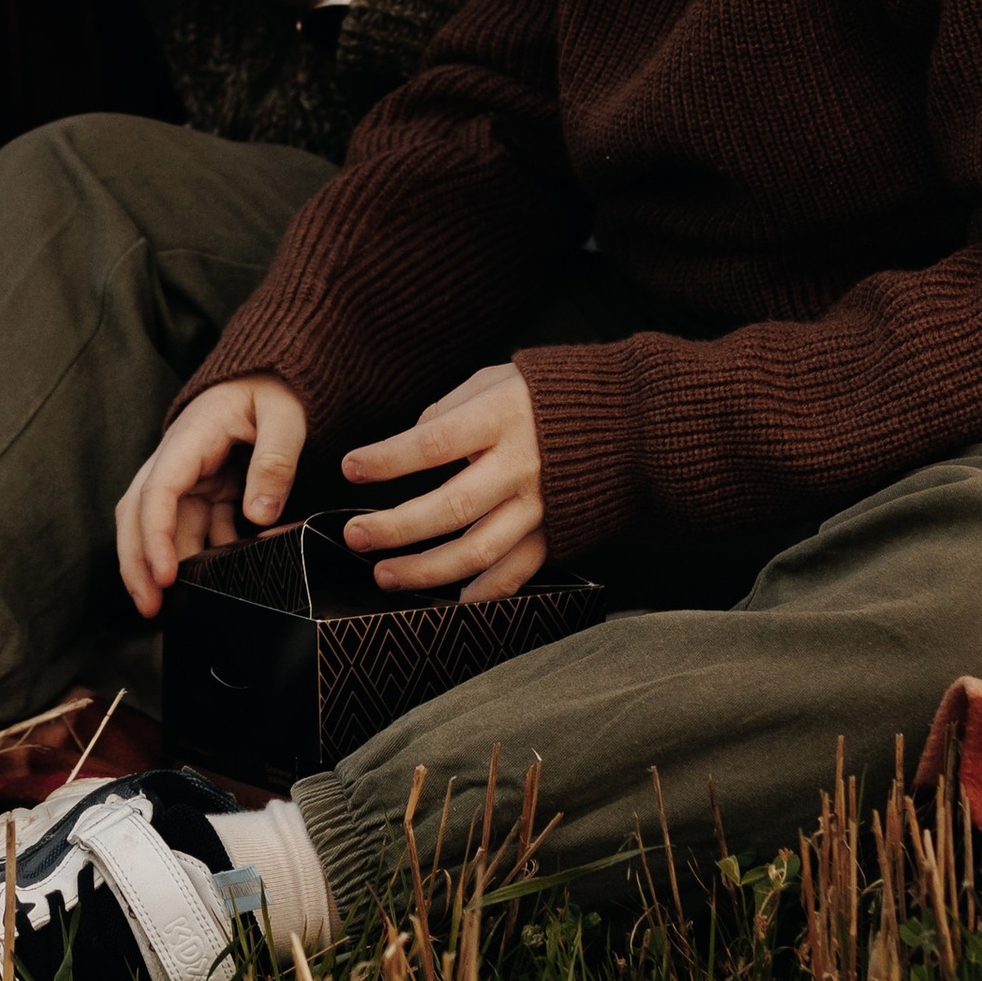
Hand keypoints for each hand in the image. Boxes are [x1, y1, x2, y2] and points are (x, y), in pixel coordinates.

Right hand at [114, 377, 309, 618]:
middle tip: (149, 606)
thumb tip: (260, 516)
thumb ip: (275, 460)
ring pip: (163, 528)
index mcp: (191, 437)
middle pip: (140, 514)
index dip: (155, 534)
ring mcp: (190, 478)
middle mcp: (179, 460)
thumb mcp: (286, 414)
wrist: (274, 372)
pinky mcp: (206, 492)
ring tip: (171, 609)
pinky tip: (225, 579)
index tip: (165, 574)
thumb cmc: (275, 387)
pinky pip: (196, 530)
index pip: (158, 489)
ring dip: (163, 566)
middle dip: (138, 562)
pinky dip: (205, 556)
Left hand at [339, 365, 547, 601]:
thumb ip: (450, 408)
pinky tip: (454, 600)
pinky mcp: (555, 532)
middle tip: (355, 535)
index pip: (434, 442)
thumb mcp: (498, 379)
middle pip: (450, 506)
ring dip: (426, 571)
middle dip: (395, 527)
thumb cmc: (553, 395)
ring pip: (477, 551)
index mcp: (502, 418)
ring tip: (385, 575)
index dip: (388, 459)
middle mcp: (521, 466)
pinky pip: (517, 572)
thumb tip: (411, 436)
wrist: (630, 420)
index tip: (351, 468)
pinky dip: (485, 593)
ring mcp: (540, 505)